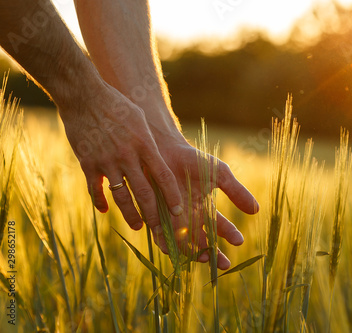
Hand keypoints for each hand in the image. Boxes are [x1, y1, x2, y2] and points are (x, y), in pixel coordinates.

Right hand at [58, 79, 184, 233]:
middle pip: (144, 192)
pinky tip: (104, 211)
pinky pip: (94, 189)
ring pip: (121, 196)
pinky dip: (100, 202)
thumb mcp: (139, 119)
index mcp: (144, 144)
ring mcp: (106, 161)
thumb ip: (148, 141)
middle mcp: (127, 156)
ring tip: (138, 226)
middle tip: (161, 231)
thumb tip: (158, 159)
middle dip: (154, 215)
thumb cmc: (116, 104)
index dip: (173, 196)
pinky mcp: (88, 163)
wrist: (83, 95)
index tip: (180, 211)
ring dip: (130, 215)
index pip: (163, 176)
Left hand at [150, 135, 259, 269]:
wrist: (166, 150)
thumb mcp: (220, 174)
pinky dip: (169, 245)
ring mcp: (173, 221)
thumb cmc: (193, 160)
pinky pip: (163, 237)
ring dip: (194, 254)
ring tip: (204, 256)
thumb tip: (256, 210)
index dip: (231, 235)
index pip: (221, 229)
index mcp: (206, 211)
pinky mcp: (156, 218)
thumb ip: (236, 191)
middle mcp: (190, 220)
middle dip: (215, 256)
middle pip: (204, 244)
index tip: (239, 240)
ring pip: (184, 246)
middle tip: (225, 264)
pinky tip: (176, 248)